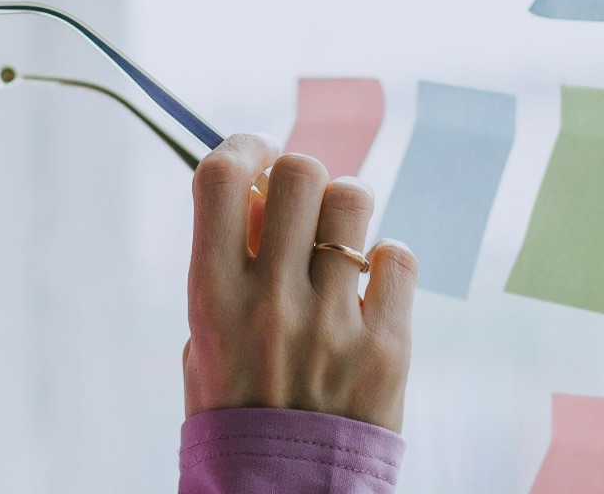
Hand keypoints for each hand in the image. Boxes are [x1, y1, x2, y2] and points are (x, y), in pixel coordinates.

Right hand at [183, 134, 415, 432]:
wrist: (282, 493)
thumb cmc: (237, 406)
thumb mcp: (205, 335)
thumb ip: (231, 263)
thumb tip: (266, 193)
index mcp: (212, 295)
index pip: (221, 176)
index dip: (243, 145)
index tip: (256, 154)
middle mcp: (271, 299)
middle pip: (299, 172)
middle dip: (301, 174)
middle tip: (301, 205)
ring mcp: (331, 321)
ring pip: (353, 201)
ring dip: (345, 210)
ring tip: (338, 244)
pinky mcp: (386, 345)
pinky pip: (398, 257)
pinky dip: (385, 262)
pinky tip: (368, 288)